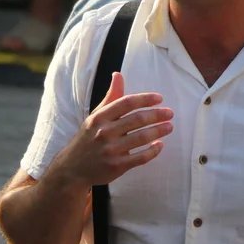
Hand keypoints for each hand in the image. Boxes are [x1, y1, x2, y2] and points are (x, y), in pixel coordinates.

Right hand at [51, 73, 172, 188]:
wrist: (73, 168)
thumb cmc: (89, 138)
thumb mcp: (96, 116)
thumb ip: (111, 97)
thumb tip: (118, 74)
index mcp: (100, 117)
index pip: (126, 103)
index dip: (145, 99)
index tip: (159, 98)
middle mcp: (105, 132)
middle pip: (137, 119)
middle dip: (157, 115)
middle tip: (170, 113)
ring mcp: (111, 150)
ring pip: (141, 138)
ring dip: (159, 131)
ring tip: (169, 126)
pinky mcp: (117, 166)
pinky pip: (140, 158)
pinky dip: (153, 150)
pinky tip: (160, 144)